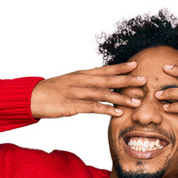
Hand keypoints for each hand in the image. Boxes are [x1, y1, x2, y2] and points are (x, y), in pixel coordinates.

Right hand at [30, 62, 145, 118]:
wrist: (32, 97)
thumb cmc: (52, 92)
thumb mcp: (70, 83)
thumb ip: (85, 83)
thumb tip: (99, 85)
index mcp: (81, 75)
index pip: (104, 69)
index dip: (120, 67)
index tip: (136, 64)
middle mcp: (81, 81)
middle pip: (108, 80)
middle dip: (127, 80)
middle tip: (144, 80)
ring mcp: (77, 93)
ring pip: (103, 94)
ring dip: (122, 97)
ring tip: (137, 101)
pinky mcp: (72, 105)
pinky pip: (93, 107)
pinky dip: (107, 109)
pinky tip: (118, 113)